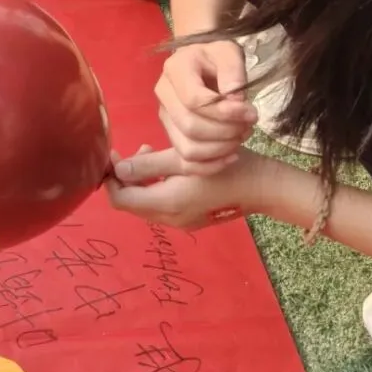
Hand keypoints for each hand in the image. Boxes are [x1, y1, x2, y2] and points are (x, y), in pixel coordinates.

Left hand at [106, 146, 264, 230]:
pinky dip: (154, 186)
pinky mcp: (190, 219)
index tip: (112, 155)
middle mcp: (170, 219)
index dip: (110, 180)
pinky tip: (165, 166)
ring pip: (145, 203)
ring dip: (140, 180)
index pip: (121, 200)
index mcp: (167, 204)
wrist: (261, 186)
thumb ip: (148, 164)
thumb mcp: (184, 158)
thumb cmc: (225, 166)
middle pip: (131, 203)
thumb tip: (116, 169)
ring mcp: (181, 222)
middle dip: (125, 177)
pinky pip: (160, 204)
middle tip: (134, 150)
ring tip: (150, 151)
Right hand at [155, 41, 256, 174]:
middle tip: (248, 126)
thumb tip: (234, 100)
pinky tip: (232, 156)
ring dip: (221, 150)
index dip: (225, 112)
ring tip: (241, 136)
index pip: (195, 100)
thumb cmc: (217, 57)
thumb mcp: (229, 53)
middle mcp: (163, 94)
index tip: (250, 112)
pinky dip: (211, 166)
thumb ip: (233, 71)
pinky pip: (186, 162)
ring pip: (188, 148)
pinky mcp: (172, 134)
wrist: (203, 62)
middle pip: (190, 127)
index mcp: (175, 69)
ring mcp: (165, 117)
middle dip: (226, 132)